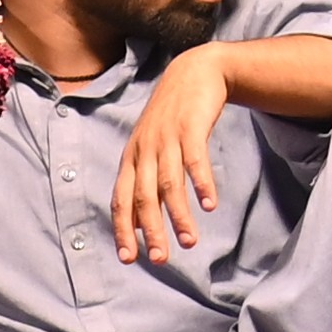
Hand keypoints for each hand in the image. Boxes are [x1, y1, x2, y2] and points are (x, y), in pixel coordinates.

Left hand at [108, 50, 235, 264]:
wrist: (194, 72)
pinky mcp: (190, 126)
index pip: (121, 200)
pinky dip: (201, 183)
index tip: (129, 258)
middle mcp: (144, 150)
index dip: (123, 229)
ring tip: (190, 242)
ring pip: (168, 184)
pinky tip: (210, 204)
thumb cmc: (172, 118)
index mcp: (131, 159)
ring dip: (178, 215)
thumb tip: (137, 224)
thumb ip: (145, 183)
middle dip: (150, 231)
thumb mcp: (151, 149)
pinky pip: (195, 160)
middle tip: (160, 259)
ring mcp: (166, 137)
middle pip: (143, 197)